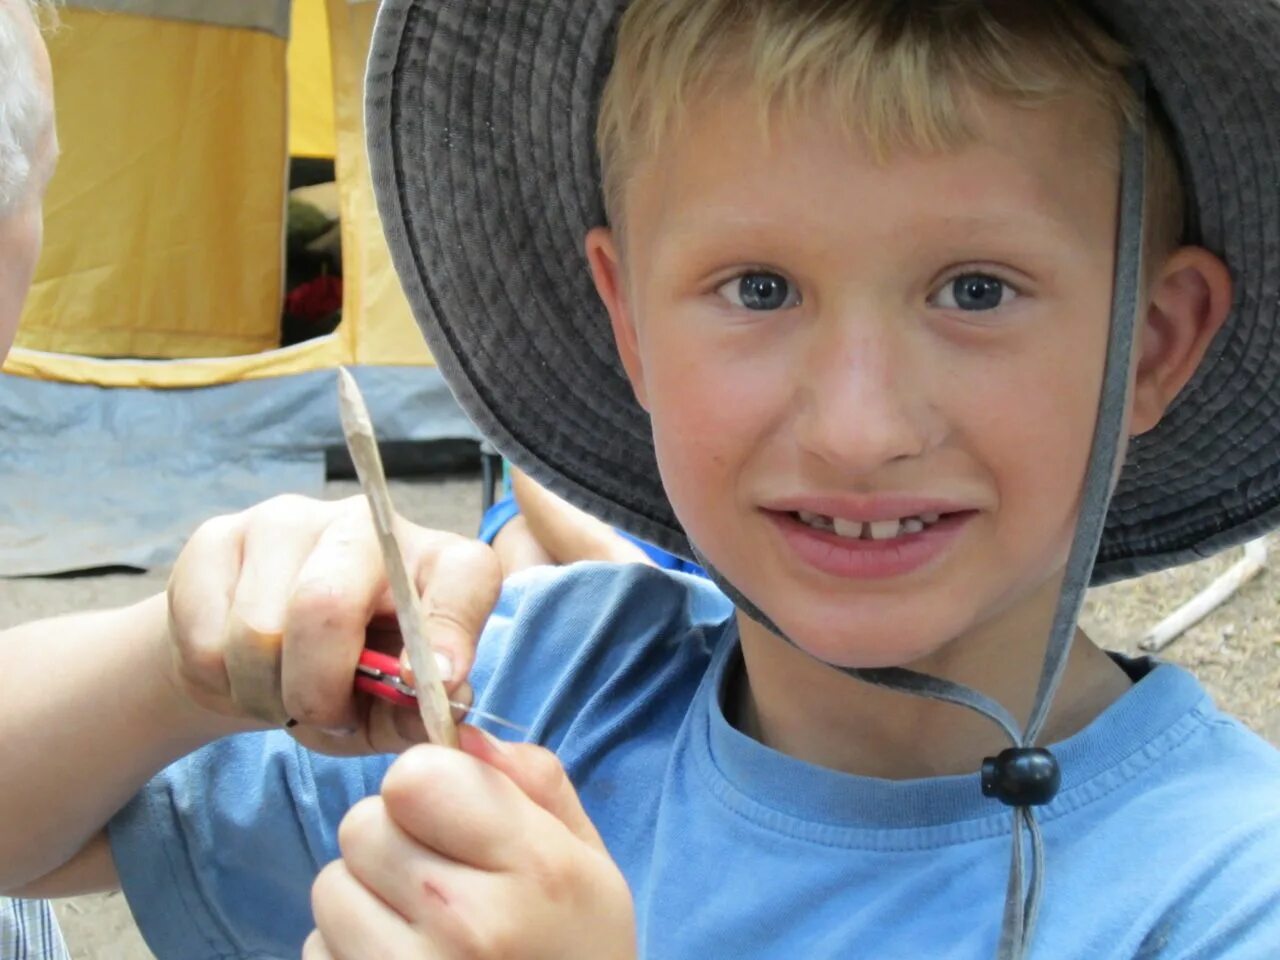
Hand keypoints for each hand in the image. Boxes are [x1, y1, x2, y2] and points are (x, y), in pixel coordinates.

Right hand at [165, 494, 501, 755]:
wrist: (253, 662)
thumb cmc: (345, 683)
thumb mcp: (391, 711)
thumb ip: (418, 713)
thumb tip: (444, 699)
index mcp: (436, 562)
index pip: (463, 576)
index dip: (450, 631)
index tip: (429, 682)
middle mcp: (366, 524)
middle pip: (325, 603)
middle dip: (317, 690)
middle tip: (324, 719)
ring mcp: (287, 520)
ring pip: (258, 632)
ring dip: (266, 693)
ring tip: (281, 695)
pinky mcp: (217, 537)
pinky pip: (206, 638)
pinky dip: (220, 682)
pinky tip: (241, 673)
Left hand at [305, 726, 636, 959]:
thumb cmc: (580, 947)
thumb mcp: (588, 860)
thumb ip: (533, 782)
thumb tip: (460, 733)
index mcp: (531, 867)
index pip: (412, 777)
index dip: (428, 785)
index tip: (454, 815)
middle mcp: (464, 922)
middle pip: (360, 826)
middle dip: (393, 840)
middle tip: (439, 878)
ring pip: (330, 888)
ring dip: (365, 897)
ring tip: (419, 927)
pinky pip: (317, 950)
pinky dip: (348, 952)